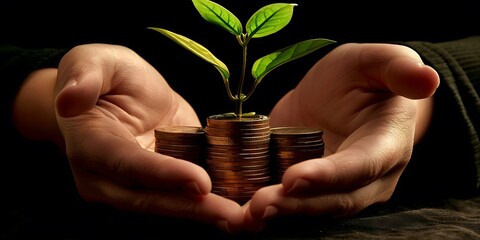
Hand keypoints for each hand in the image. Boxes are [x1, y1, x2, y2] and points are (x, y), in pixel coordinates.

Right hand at [54, 44, 243, 231]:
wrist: (114, 92)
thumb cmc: (101, 75)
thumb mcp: (90, 61)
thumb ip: (83, 78)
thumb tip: (69, 100)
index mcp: (90, 146)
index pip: (128, 165)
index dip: (164, 175)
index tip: (202, 183)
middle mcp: (108, 177)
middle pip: (152, 199)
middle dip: (195, 209)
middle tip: (236, 216)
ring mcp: (134, 185)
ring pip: (170, 205)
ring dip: (208, 215)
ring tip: (247, 221)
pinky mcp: (158, 183)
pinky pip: (183, 197)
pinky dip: (212, 206)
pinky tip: (243, 210)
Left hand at [244, 43, 439, 230]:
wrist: (341, 97)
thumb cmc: (362, 78)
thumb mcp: (375, 61)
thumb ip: (398, 68)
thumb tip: (428, 79)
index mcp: (387, 145)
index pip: (361, 166)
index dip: (330, 175)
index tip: (293, 177)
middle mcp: (366, 178)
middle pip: (334, 200)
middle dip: (296, 205)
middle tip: (258, 206)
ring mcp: (338, 189)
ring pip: (312, 210)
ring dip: (278, 214)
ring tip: (245, 215)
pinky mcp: (312, 190)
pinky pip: (293, 205)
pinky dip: (267, 211)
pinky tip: (238, 213)